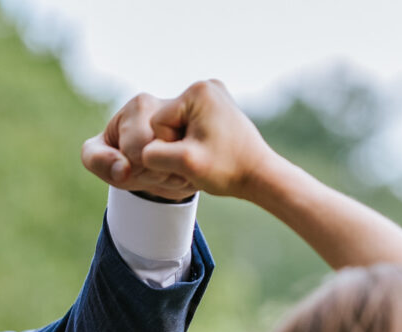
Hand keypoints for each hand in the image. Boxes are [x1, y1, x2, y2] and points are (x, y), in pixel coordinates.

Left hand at [81, 92, 196, 200]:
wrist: (146, 161)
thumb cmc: (118, 155)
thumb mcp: (99, 158)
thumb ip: (98, 160)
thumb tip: (123, 170)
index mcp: (141, 104)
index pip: (138, 150)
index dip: (133, 169)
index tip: (130, 163)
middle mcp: (171, 106)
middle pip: (163, 155)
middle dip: (153, 174)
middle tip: (149, 170)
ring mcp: (193, 122)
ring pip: (183, 163)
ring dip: (172, 178)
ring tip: (163, 171)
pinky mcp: (208, 139)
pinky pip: (200, 168)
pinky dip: (188, 178)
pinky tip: (182, 172)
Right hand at [86, 80, 276, 200]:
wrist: (260, 175)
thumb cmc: (227, 170)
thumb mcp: (186, 165)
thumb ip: (154, 156)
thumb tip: (141, 152)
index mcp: (197, 91)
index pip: (158, 123)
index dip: (169, 148)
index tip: (193, 157)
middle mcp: (206, 86)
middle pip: (165, 122)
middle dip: (176, 145)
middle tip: (201, 159)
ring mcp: (212, 95)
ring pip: (175, 126)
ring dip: (183, 146)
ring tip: (207, 157)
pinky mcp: (216, 107)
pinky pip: (188, 126)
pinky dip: (193, 142)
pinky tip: (210, 152)